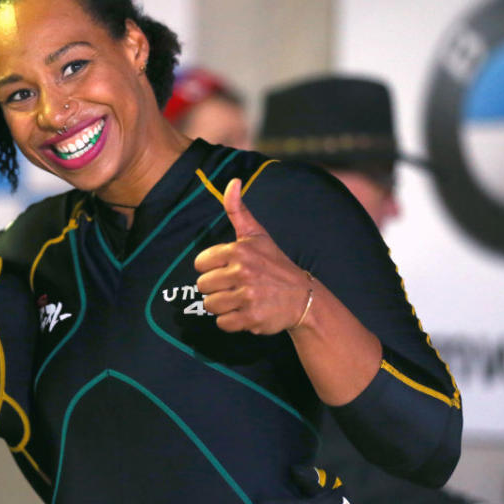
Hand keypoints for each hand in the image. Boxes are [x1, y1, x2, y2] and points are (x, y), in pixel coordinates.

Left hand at [194, 178, 312, 334]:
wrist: (303, 298)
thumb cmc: (274, 264)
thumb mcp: (257, 235)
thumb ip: (238, 209)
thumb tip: (233, 181)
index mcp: (239, 250)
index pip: (200, 263)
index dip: (211, 268)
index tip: (227, 269)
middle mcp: (242, 271)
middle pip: (203, 286)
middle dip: (217, 288)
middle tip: (236, 286)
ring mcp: (247, 295)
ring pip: (210, 305)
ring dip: (223, 306)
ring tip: (241, 299)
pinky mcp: (250, 317)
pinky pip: (222, 323)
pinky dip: (232, 321)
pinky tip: (246, 312)